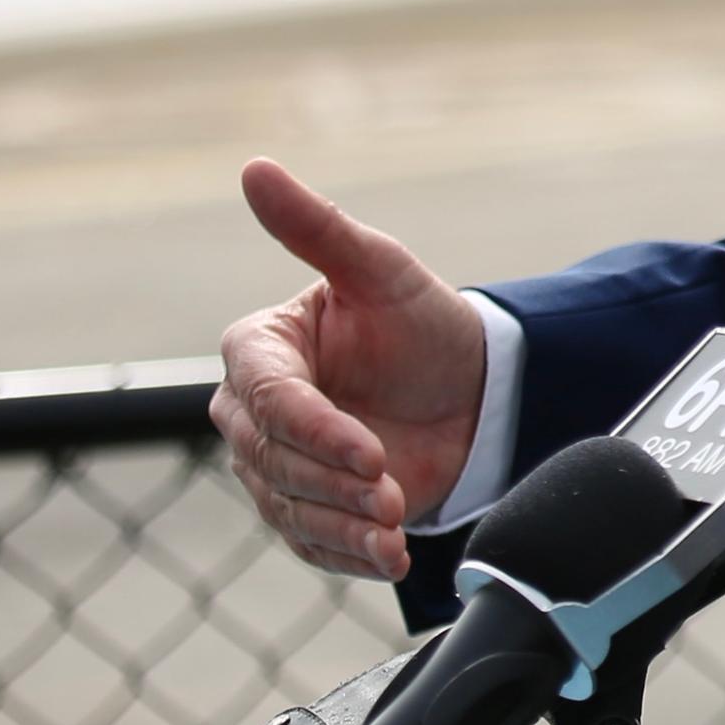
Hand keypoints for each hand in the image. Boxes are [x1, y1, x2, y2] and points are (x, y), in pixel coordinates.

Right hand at [213, 158, 488, 579]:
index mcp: (260, 349)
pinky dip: (349, 555)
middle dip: (332, 480)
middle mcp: (254, 412)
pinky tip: (388, 557)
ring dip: (342, 524)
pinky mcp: (306, 513)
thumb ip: (317, 226)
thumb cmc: (421, 322)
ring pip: (287, 508)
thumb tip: (255, 167)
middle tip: (392, 490)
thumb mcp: (381, 269)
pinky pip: (311, 544)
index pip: (266, 395)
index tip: (366, 450)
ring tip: (394, 528)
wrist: (471, 390)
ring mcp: (277, 467)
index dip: (312, 426)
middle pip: (270, 459)